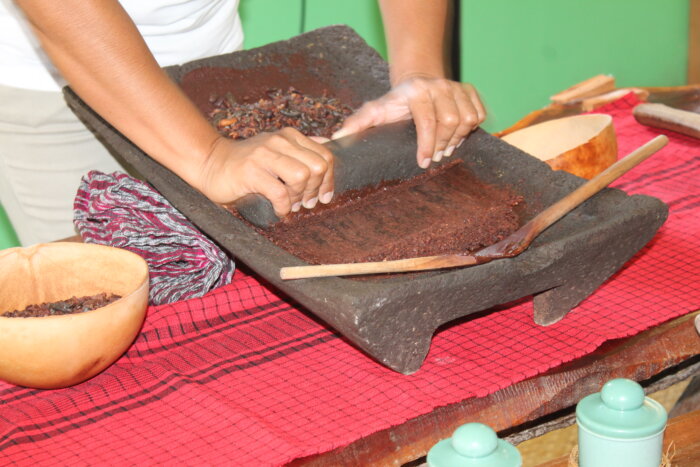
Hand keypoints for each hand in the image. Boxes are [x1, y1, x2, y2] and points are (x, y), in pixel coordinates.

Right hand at [194, 129, 334, 216]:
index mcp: (290, 136)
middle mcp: (280, 141)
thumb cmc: (246, 165)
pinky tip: (278, 210)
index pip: (325, 155)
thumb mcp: (277, 152)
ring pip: (302, 176)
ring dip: (299, 196)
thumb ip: (300, 150)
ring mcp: (264, 155)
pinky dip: (283, 207)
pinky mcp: (251, 172)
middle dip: (315, 189)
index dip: (329, 180)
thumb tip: (329, 149)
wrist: (210, 164)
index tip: (323, 196)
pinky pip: (280, 193)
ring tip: (291, 205)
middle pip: (317, 166)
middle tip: (305, 203)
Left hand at [333, 74, 485, 167]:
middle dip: (442, 144)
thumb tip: (336, 138)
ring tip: (445, 148)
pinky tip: (457, 135)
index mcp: (416, 91)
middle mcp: (439, 86)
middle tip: (434, 156)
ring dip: (457, 138)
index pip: (428, 120)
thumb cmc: (394, 102)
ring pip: (467, 119)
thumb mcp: (374, 110)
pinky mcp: (470, 91)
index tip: (423, 162)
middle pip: (451, 121)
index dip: (427, 144)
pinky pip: (479, 114)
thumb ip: (357, 123)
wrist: (417, 80)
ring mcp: (457, 87)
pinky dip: (472, 128)